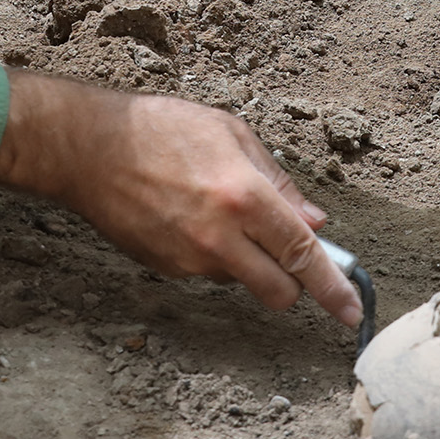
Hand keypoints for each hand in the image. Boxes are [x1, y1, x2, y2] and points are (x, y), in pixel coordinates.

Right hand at [0, 71, 361, 327]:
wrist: (88, 148)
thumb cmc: (160, 128)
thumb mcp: (230, 133)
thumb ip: (278, 181)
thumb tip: (313, 221)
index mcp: (244, 196)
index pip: (304, 254)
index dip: (334, 288)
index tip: (351, 310)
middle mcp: (221, 236)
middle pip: (279, 291)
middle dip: (292, 285)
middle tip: (287, 260)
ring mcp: (190, 259)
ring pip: (241, 281)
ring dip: (245, 261)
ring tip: (215, 211)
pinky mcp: (166, 269)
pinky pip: (206, 272)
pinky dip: (210, 255)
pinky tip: (187, 218)